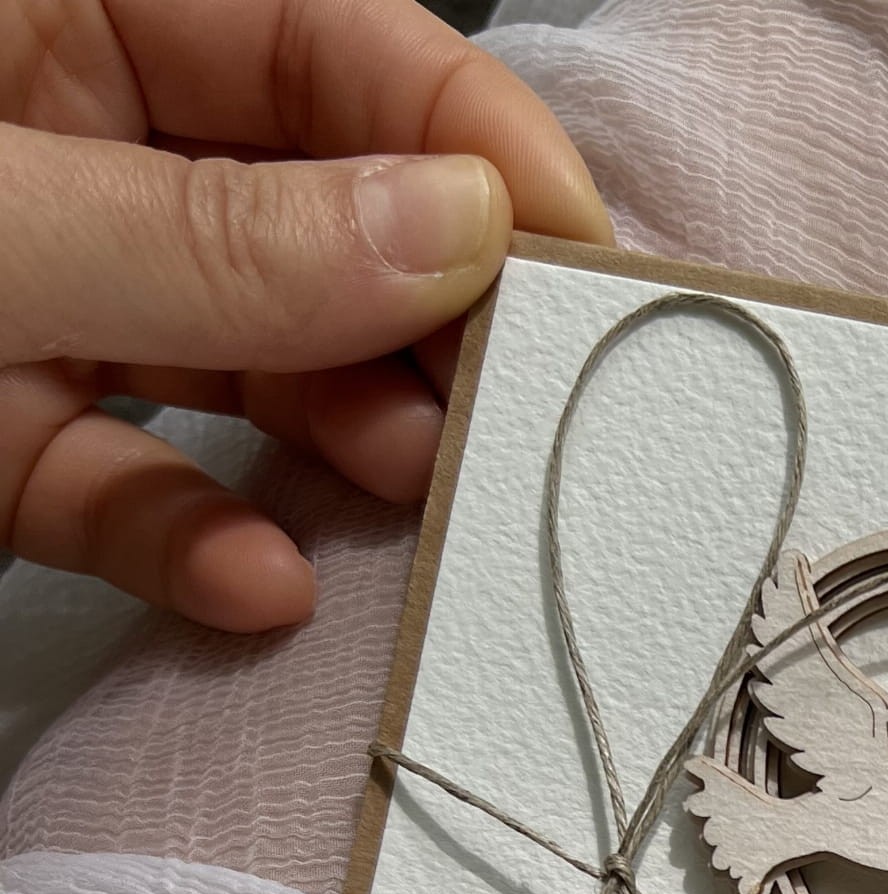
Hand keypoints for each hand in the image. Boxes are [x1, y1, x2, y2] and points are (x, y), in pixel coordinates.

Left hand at [1, 0, 609, 630]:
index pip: (312, 41)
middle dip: (418, 317)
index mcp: (50, 7)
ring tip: (414, 491)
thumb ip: (214, 237)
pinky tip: (258, 585)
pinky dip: (196, 540)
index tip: (577, 261)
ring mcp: (38, 295)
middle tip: (514, 404)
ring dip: (338, 434)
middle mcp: (61, 143)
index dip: (461, 135)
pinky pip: (124, 480)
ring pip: (235, 357)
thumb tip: (457, 233)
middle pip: (303, 211)